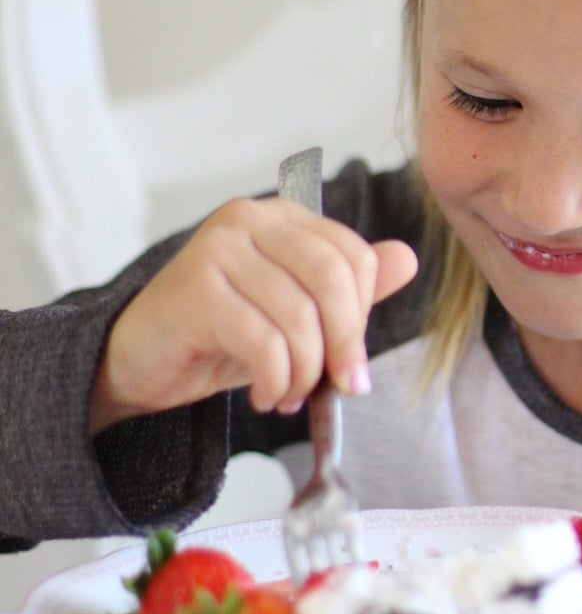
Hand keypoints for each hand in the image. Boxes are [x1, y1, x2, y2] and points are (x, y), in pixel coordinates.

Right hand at [89, 197, 417, 433]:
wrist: (142, 362)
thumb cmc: (220, 335)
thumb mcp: (296, 314)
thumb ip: (349, 289)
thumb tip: (407, 258)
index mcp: (281, 218)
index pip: (352, 256)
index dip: (362, 314)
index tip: (351, 359)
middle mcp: (249, 220)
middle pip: (333, 277)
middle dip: (345, 343)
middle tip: (342, 386)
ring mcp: (217, 249)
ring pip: (298, 316)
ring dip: (304, 372)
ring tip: (289, 395)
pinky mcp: (195, 289)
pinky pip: (263, 341)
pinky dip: (274, 379)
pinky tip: (265, 395)